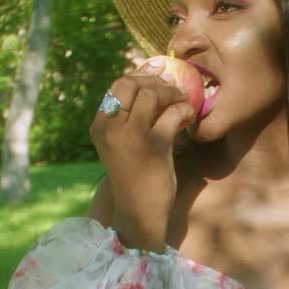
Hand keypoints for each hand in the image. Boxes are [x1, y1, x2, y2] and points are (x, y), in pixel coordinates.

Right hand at [88, 58, 197, 251]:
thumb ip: (128, 117)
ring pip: (153, 94)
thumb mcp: (121, 144)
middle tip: (172, 92)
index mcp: (100, 126)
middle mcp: (112, 128)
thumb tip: (149, 78)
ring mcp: (132, 136)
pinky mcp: (155, 145)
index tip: (157, 80)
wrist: (139, 211)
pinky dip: (185, 109)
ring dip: (172, 93)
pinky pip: (173, 112)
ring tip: (181, 103)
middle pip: (133, 84)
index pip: (117, 86)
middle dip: (156, 83)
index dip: (140, 77)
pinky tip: (189, 117)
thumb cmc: (133, 176)